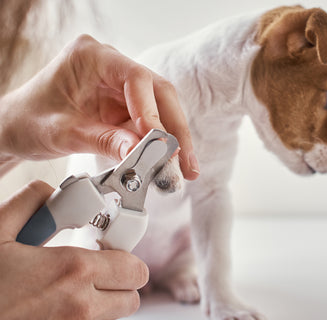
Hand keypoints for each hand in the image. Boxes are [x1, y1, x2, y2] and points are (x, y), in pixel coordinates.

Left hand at [0, 34, 198, 179]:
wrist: (14, 128)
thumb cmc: (27, 121)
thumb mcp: (62, 133)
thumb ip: (104, 141)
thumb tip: (142, 154)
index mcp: (92, 58)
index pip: (137, 79)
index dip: (152, 111)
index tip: (159, 143)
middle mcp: (112, 67)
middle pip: (159, 92)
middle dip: (175, 129)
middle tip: (186, 162)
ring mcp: (120, 86)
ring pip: (161, 108)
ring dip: (173, 140)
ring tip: (184, 169)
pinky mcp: (125, 105)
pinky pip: (150, 122)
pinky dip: (160, 144)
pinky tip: (168, 163)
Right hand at [0, 180, 148, 318]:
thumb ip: (27, 203)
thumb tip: (48, 192)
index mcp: (72, 272)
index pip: (135, 268)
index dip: (124, 255)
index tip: (107, 248)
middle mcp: (81, 307)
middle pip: (132, 295)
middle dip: (121, 278)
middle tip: (96, 266)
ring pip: (114, 314)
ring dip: (104, 298)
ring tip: (72, 283)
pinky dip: (85, 313)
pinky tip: (57, 300)